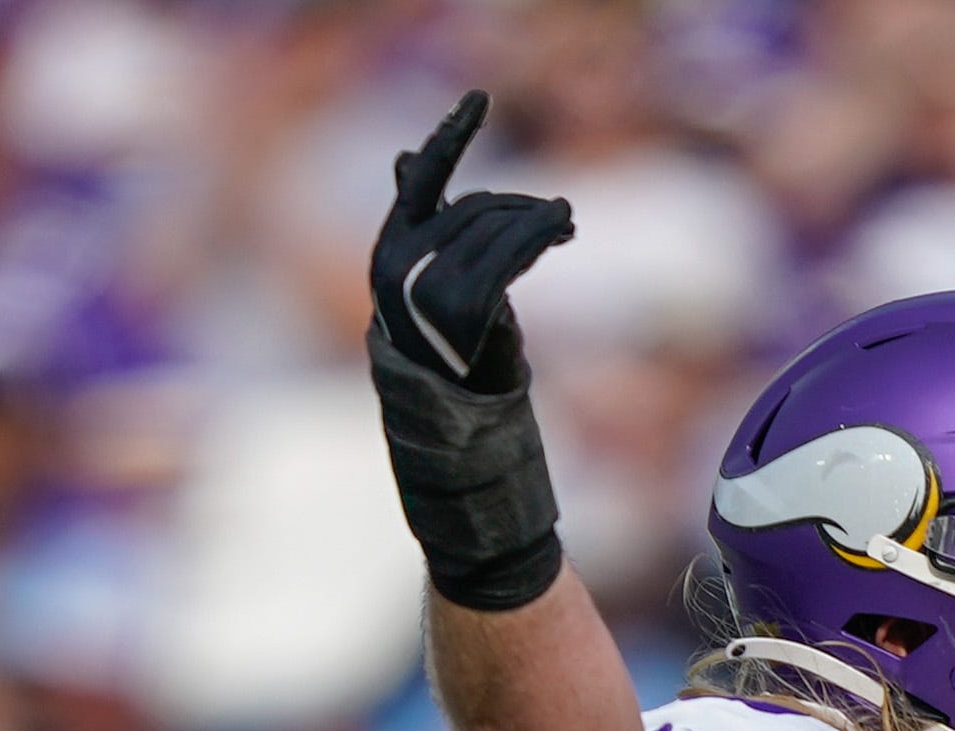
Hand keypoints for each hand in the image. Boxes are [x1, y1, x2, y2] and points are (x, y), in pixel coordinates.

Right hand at [373, 89, 576, 393]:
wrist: (453, 409)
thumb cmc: (444, 336)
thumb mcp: (429, 272)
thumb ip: (423, 218)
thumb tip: (406, 156)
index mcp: (390, 250)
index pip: (423, 180)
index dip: (451, 135)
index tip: (479, 98)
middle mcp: (401, 265)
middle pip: (476, 207)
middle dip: (519, 207)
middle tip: (557, 215)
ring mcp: (430, 287)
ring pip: (499, 227)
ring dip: (540, 220)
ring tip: (565, 224)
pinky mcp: (466, 307)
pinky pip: (513, 251)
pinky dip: (543, 234)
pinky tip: (563, 231)